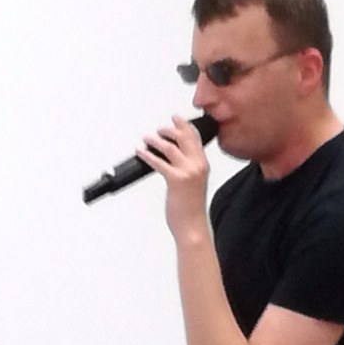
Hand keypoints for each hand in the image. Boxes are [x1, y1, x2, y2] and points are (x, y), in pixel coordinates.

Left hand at [140, 115, 210, 240]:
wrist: (193, 226)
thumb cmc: (192, 209)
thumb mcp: (195, 184)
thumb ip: (189, 168)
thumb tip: (174, 158)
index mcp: (203, 164)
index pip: (195, 138)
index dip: (185, 125)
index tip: (177, 118)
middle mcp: (197, 165)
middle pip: (184, 137)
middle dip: (170, 128)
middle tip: (159, 128)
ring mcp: (187, 172)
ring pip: (170, 146)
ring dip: (155, 140)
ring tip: (147, 139)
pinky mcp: (176, 179)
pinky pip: (158, 162)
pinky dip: (147, 155)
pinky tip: (140, 152)